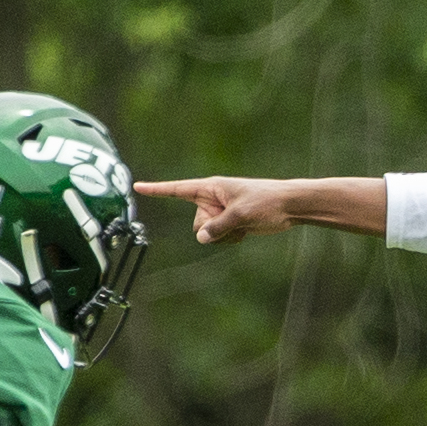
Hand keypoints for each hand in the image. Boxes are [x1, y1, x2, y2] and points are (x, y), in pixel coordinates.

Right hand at [133, 177, 296, 245]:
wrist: (288, 206)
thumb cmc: (266, 201)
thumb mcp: (240, 214)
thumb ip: (218, 227)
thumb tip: (201, 238)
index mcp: (211, 188)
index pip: (178, 189)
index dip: (157, 189)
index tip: (138, 186)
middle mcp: (212, 199)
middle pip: (197, 225)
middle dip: (212, 229)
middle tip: (236, 219)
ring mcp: (220, 212)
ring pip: (208, 235)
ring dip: (224, 235)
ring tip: (244, 223)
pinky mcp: (229, 223)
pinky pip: (220, 239)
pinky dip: (232, 238)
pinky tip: (246, 229)